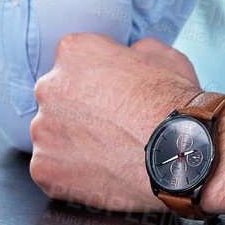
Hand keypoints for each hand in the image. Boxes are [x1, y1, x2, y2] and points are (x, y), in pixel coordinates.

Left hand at [29, 33, 224, 214]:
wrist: (182, 154)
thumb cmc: (176, 103)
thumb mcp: (162, 54)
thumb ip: (133, 50)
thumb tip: (130, 55)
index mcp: (73, 51)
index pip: (73, 61)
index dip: (96, 80)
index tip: (112, 96)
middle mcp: (49, 85)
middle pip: (57, 97)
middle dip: (78, 110)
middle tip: (110, 126)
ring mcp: (42, 130)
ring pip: (51, 134)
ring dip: (72, 142)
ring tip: (108, 153)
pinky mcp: (43, 168)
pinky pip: (50, 169)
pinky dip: (70, 173)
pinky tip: (100, 172)